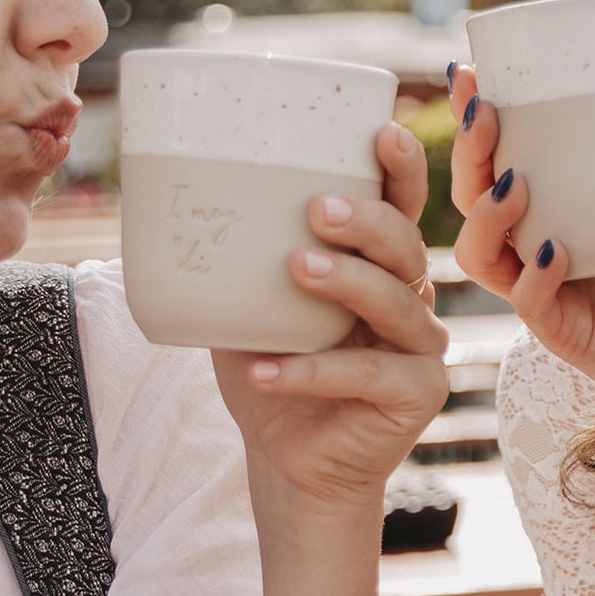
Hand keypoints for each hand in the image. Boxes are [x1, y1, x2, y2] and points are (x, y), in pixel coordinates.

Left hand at [212, 122, 448, 511]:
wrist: (287, 462)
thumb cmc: (272, 371)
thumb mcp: (250, 308)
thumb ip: (240, 263)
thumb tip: (172, 201)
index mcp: (379, 266)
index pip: (402, 206)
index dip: (402, 168)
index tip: (382, 133)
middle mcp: (411, 298)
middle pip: (406, 246)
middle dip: (367, 220)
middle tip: (316, 207)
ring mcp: (422, 348)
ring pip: (396, 302)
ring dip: (345, 282)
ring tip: (295, 268)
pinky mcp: (417, 395)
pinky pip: (370, 374)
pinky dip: (313, 371)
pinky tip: (264, 372)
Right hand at [448, 65, 594, 442]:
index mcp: (565, 211)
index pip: (503, 158)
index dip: (478, 119)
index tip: (475, 70)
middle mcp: (540, 247)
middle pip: (474, 195)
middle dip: (470, 150)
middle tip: (484, 109)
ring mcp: (546, 291)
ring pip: (481, 252)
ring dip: (486, 213)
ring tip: (514, 180)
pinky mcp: (563, 332)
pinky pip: (530, 302)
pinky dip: (533, 274)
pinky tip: (551, 248)